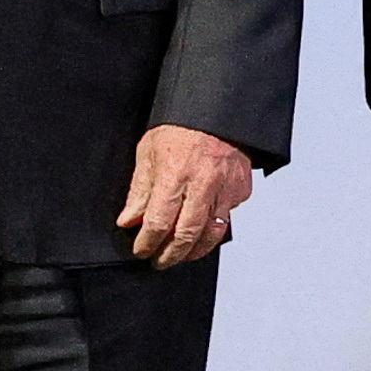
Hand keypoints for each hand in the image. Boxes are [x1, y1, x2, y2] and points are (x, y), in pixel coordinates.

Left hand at [118, 125, 255, 267]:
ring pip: (211, 234)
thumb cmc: (181, 126)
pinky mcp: (241, 189)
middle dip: (170, 255)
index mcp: (175, 174)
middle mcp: (203, 185)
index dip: (147, 242)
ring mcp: (226, 188)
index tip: (141, 249)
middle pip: (186, 235)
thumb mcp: (148, 153)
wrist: (216, 109)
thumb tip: (129, 220)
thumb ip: (140, 190)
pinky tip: (203, 227)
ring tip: (181, 254)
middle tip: (160, 261)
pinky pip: (227, 217)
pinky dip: (214, 226)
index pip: (159, 222)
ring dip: (194, 250)